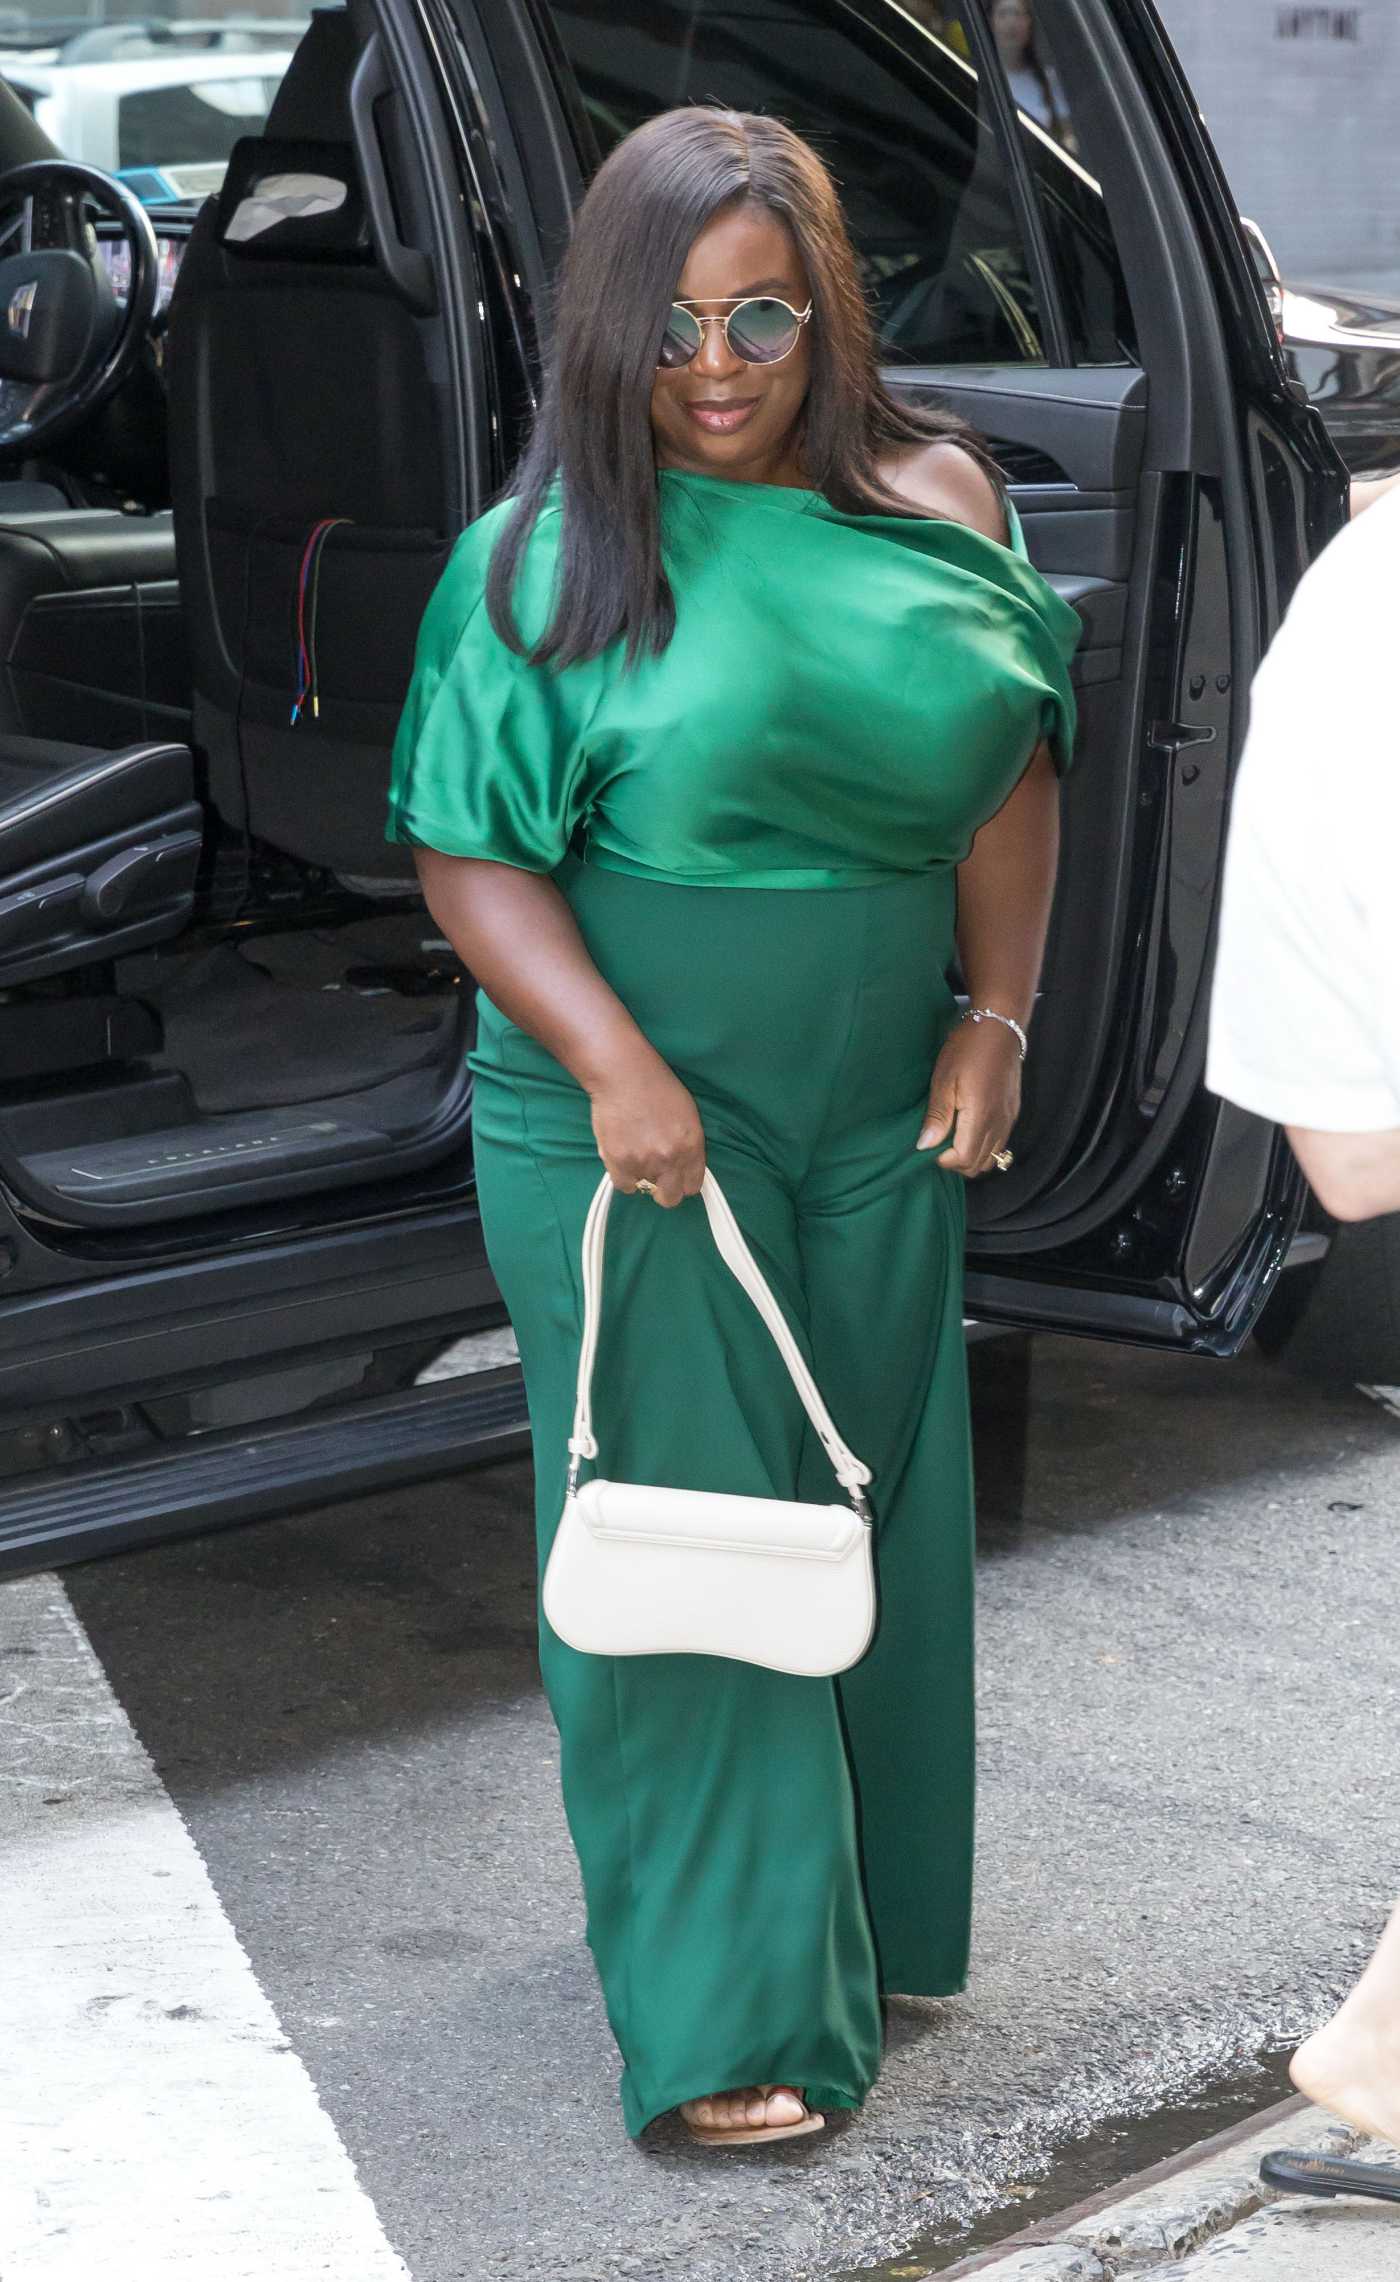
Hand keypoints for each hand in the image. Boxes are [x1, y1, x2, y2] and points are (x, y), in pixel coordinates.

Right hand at [589, 1049, 706, 1207]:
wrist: (623, 1074)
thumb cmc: (657, 1086)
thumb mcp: (687, 1115)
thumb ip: (688, 1145)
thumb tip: (682, 1168)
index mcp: (692, 1146)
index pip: (693, 1186)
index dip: (682, 1183)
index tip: (674, 1177)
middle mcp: (671, 1159)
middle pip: (670, 1198)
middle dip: (664, 1190)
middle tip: (655, 1175)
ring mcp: (644, 1162)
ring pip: (644, 1188)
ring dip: (640, 1174)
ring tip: (634, 1149)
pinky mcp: (619, 1161)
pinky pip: (623, 1185)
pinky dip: (622, 1175)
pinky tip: (622, 1155)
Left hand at [916, 1017, 1020, 1176]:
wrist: (1000, 1026)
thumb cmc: (967, 1048)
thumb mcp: (943, 1079)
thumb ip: (937, 1116)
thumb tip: (925, 1146)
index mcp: (981, 1116)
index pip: (965, 1158)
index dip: (944, 1159)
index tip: (931, 1144)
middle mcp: (999, 1122)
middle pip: (979, 1164)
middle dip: (956, 1162)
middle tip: (938, 1143)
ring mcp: (1009, 1119)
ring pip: (993, 1158)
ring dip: (971, 1156)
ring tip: (952, 1138)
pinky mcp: (1013, 1112)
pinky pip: (1001, 1144)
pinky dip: (984, 1146)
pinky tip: (968, 1129)